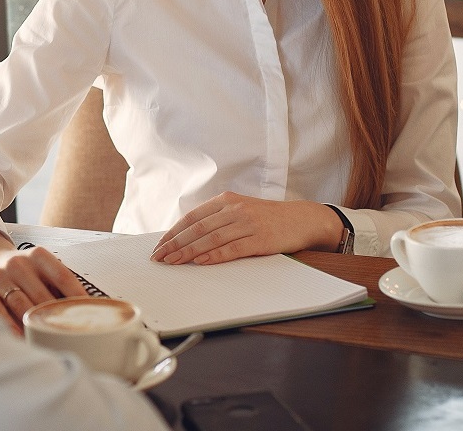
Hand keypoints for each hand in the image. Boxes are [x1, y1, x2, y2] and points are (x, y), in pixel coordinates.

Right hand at [0, 224, 89, 333]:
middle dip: (58, 318)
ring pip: (21, 306)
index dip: (77, 297)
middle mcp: (17, 264)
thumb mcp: (39, 267)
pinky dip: (10, 327)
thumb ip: (59, 285)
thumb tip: (90, 310)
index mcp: (37, 256)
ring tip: (51, 343)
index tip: (91, 315)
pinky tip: (21, 338)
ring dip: (36, 326)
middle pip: (42, 296)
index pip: (62, 277)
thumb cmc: (21, 271)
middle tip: (73, 337)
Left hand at [149, 193, 342, 264]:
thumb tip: (188, 237)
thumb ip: (217, 219)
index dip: (173, 232)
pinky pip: (233, 249)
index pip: (192, 217)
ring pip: (211, 239)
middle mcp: (234, 209)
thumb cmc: (267, 218)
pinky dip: (215, 256)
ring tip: (173, 262)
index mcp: (226, 200)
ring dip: (189, 252)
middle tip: (160, 257)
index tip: (160, 246)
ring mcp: (247, 223)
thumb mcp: (240, 210)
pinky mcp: (260, 239)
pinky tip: (201, 262)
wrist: (302, 219)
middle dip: (175, 244)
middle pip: (197, 228)